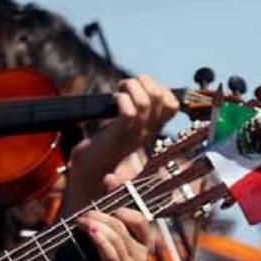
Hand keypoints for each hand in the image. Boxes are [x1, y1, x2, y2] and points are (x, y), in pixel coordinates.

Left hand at [62, 75, 177, 213]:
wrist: (89, 178)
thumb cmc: (101, 152)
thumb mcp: (121, 128)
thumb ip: (131, 111)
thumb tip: (135, 87)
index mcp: (150, 128)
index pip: (171, 103)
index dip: (158, 87)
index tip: (138, 88)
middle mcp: (147, 131)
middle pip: (162, 97)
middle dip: (144, 82)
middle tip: (126, 87)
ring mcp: (134, 135)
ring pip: (145, 101)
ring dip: (130, 88)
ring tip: (118, 92)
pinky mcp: (119, 138)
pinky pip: (129, 112)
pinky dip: (121, 99)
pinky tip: (112, 102)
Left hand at [64, 208, 153, 260]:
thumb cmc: (94, 259)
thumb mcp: (106, 236)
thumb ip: (111, 216)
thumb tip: (109, 181)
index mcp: (144, 245)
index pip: (139, 219)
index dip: (121, 209)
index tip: (102, 206)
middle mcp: (143, 256)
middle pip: (122, 225)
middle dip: (101, 216)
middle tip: (83, 214)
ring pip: (115, 236)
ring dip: (94, 224)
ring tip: (78, 221)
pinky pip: (109, 251)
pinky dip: (98, 237)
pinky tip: (88, 230)